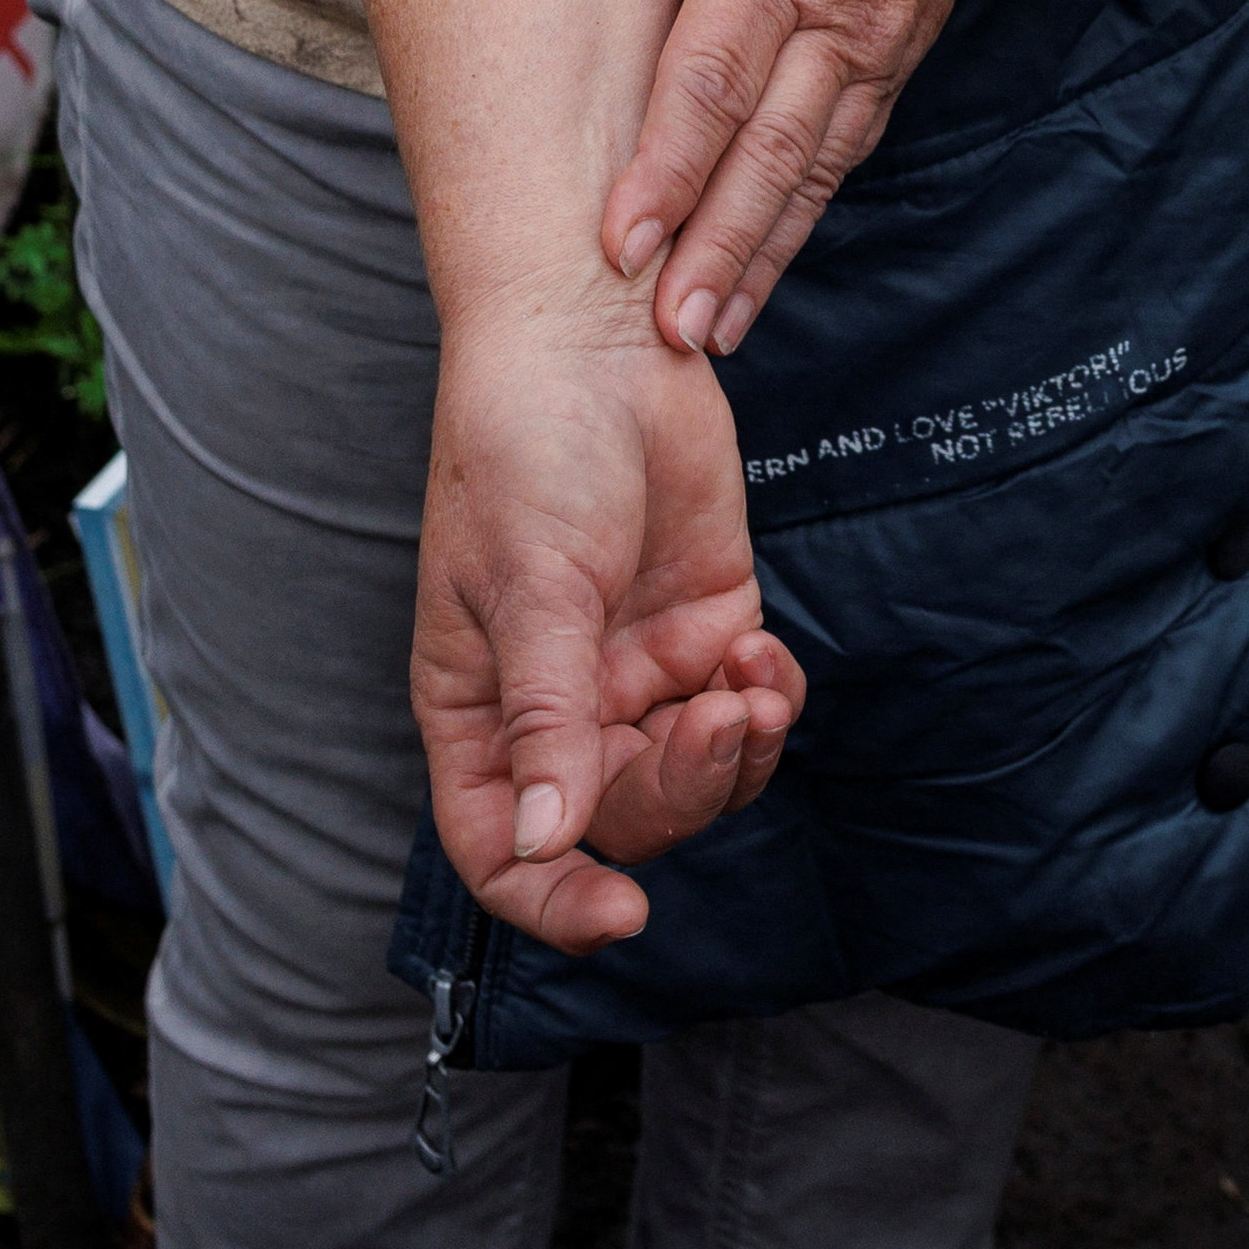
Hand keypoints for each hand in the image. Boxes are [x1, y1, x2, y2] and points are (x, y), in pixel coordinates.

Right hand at [411, 307, 799, 952]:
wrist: (594, 335)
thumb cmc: (524, 447)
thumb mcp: (530, 584)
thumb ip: (545, 713)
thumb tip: (545, 842)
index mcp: (480, 709)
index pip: (502, 849)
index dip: (552, 902)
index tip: (622, 914)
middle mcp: (556, 704)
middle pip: (618, 818)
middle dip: (677, 793)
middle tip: (714, 721)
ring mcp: (634, 667)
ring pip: (693, 774)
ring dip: (732, 753)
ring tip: (747, 681)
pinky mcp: (704, 623)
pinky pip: (745, 705)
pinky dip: (768, 700)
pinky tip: (763, 650)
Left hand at [603, 0, 1034, 357]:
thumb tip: (618, 43)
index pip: (712, 77)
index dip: (665, 167)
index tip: (619, 242)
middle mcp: (835, 10)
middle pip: (768, 147)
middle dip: (716, 246)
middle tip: (667, 333)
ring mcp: (879, 42)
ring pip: (812, 169)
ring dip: (760, 257)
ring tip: (709, 334)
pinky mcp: (901, 59)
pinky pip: (843, 154)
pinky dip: (801, 221)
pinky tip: (763, 275)